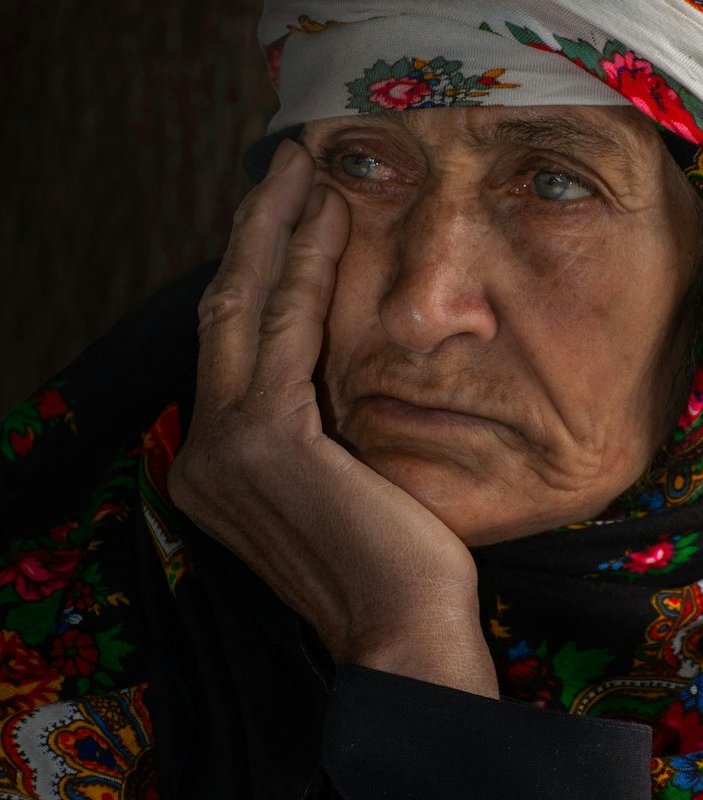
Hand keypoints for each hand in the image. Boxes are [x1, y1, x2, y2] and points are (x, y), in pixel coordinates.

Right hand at [167, 139, 498, 698]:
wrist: (403, 637)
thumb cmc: (394, 571)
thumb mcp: (343, 485)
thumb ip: (317, 428)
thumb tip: (334, 366)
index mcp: (216, 469)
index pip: (234, 347)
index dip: (256, 272)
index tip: (287, 214)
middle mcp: (201, 455)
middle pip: (225, 313)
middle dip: (256, 230)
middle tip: (289, 163)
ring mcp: (223, 447)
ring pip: (246, 306)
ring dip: (278, 228)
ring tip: (306, 168)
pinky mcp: (265, 438)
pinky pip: (286, 327)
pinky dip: (306, 265)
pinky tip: (330, 219)